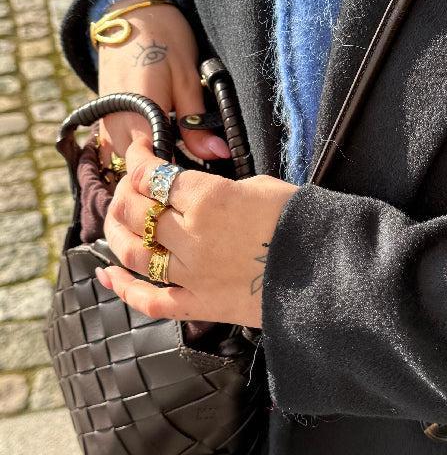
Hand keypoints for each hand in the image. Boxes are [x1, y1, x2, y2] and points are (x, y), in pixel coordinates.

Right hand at [96, 0, 229, 165]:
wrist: (132, 12)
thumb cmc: (165, 40)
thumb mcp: (188, 79)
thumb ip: (197, 123)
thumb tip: (218, 155)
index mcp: (138, 115)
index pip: (154, 166)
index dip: (177, 178)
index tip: (200, 183)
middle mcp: (116, 123)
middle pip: (138, 170)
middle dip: (163, 178)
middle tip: (193, 178)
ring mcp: (106, 122)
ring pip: (125, 162)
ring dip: (148, 168)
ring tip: (178, 167)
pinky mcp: (105, 118)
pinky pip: (117, 151)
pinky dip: (136, 156)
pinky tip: (158, 154)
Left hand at [96, 139, 296, 328]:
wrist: (330, 270)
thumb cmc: (301, 220)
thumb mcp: (260, 185)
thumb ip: (218, 187)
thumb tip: (195, 189)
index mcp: (208, 198)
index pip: (153, 175)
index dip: (137, 158)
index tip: (139, 148)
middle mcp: (191, 236)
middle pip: (136, 211)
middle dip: (125, 191)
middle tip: (130, 184)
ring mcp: (192, 274)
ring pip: (134, 252)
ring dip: (117, 233)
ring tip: (116, 222)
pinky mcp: (201, 305)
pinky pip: (151, 301)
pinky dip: (125, 289)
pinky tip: (108, 275)